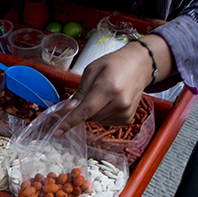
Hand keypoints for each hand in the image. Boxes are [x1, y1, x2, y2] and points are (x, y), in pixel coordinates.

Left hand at [55, 34, 172, 135]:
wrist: (140, 65)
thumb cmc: (114, 64)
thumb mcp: (92, 70)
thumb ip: (80, 92)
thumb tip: (67, 110)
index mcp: (108, 88)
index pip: (85, 110)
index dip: (69, 122)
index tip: (57, 132)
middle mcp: (119, 103)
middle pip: (89, 117)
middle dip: (83, 109)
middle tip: (90, 93)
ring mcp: (125, 112)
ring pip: (96, 121)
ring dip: (93, 112)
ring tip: (103, 94)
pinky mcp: (127, 118)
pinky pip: (105, 122)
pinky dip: (102, 114)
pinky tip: (109, 101)